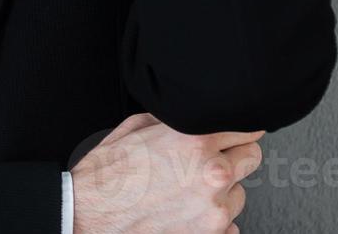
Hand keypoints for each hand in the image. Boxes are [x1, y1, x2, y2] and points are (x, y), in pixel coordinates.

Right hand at [71, 113, 263, 233]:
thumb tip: (191, 114)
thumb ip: (173, 120)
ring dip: (221, 192)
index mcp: (194, 140)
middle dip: (232, 157)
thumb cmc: (106, 176)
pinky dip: (212, 219)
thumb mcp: (134, 128)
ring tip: (186, 191)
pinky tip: (185, 212)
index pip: (246, 127)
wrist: (86, 215)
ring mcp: (214, 209)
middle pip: (251, 157)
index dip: (234, 129)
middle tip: (206, 161)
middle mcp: (211, 174)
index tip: (230, 134)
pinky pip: (229, 225)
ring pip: (239, 193)